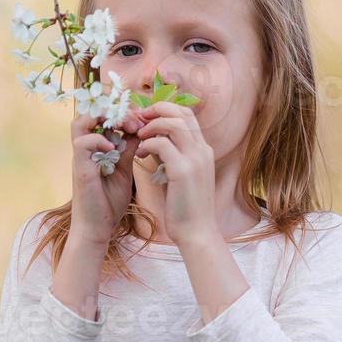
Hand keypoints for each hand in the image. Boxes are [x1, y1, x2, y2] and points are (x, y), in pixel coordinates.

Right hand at [68, 109, 139, 244]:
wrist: (98, 229)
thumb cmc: (109, 202)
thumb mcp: (125, 169)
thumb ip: (129, 149)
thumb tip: (141, 131)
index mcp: (97, 147)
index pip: (102, 115)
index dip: (122, 111)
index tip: (143, 120)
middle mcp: (86, 149)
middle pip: (90, 112)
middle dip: (116, 110)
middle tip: (136, 120)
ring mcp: (81, 158)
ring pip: (80, 121)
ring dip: (105, 118)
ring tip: (127, 127)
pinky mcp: (79, 169)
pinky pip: (82, 143)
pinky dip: (99, 139)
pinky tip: (115, 148)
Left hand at [132, 100, 216, 246]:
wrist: (197, 231)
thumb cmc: (186, 207)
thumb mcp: (181, 176)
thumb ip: (172, 156)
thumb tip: (155, 142)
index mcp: (203, 150)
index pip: (187, 115)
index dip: (165, 110)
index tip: (146, 119)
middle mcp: (202, 149)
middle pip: (182, 112)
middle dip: (157, 110)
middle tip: (138, 121)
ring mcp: (195, 158)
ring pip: (173, 123)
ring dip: (151, 125)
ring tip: (138, 136)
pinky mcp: (183, 170)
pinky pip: (162, 143)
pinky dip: (147, 144)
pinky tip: (139, 155)